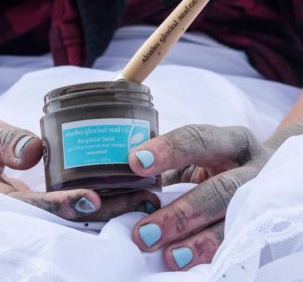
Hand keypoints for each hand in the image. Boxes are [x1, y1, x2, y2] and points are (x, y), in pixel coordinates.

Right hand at [0, 108, 158, 220]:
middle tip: (143, 199)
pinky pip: (67, 199)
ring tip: (146, 196)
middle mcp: (14, 205)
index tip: (93, 197)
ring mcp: (28, 202)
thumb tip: (34, 150)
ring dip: (109, 205)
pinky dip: (97, 195)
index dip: (62, 204)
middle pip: (62, 215)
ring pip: (70, 210)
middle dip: (102, 210)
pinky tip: (125, 188)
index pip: (32, 206)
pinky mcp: (35, 195)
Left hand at [128, 124, 274, 269]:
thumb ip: (170, 166)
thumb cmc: (223, 165)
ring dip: (197, 241)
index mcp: (232, 142)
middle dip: (181, 213)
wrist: (277, 177)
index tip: (136, 162)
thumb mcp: (201, 157)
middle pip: (220, 190)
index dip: (169, 149)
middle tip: (144, 233)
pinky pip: (237, 242)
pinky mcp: (261, 225)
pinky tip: (185, 261)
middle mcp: (252, 169)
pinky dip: (210, 253)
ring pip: (232, 222)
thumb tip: (124, 179)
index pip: (199, 140)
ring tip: (167, 256)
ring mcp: (262, 200)